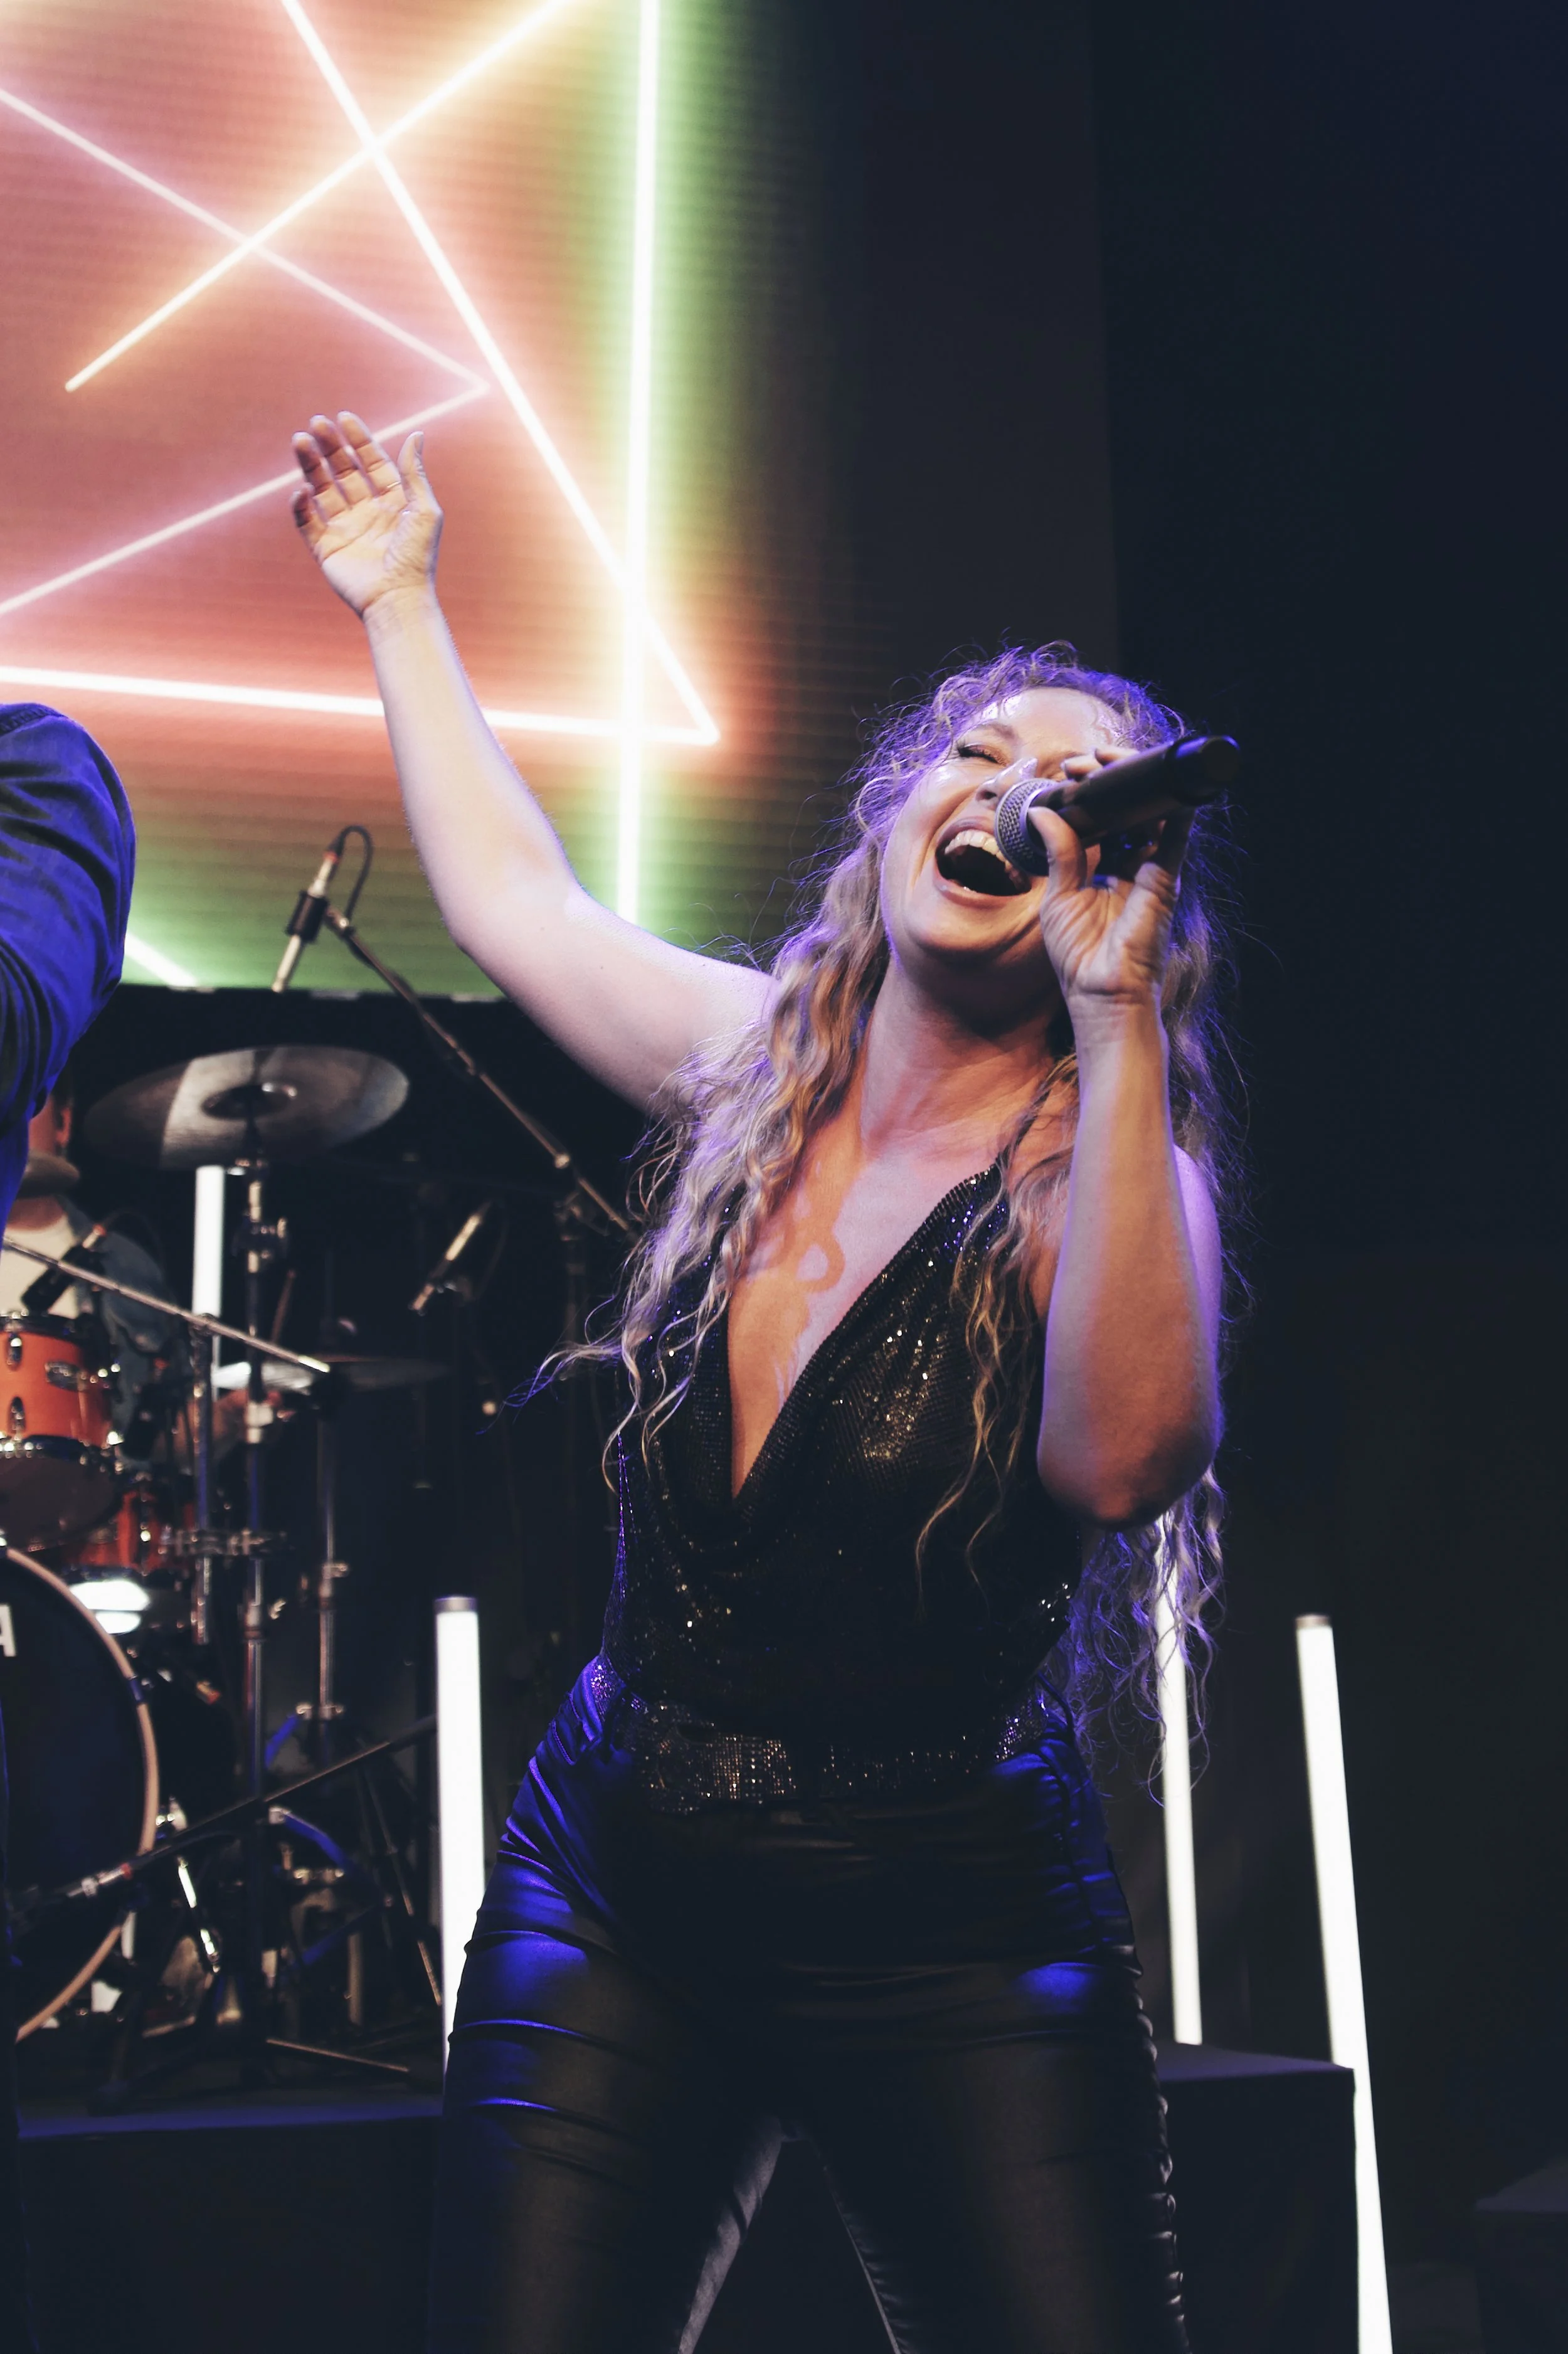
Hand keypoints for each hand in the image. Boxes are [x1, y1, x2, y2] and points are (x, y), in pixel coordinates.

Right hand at [291, 410, 441, 617]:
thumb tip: (417, 433)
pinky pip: (308, 521)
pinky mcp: (326, 548)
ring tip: (299, 441)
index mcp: (392, 502)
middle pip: (343, 471)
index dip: (359, 440)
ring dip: (310, 465)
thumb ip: (414, 473)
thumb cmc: (418, 558)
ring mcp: (345, 529)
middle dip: (329, 447)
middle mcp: (367, 512)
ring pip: (322, 489)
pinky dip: (301, 505)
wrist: (398, 600)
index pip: (371, 463)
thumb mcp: (424, 510)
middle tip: (315, 424)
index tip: (344, 418)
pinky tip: (302, 489)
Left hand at [1026, 750, 1191, 1020]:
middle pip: (1129, 811)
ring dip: (1132, 785)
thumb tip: (1042, 812)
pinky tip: (1163, 779)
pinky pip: (1176, 836)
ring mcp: (1152, 871)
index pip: (1103, 821)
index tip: (1068, 775)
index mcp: (1105, 870)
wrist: (1102, 994)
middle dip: (1109, 782)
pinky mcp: (1165, 880)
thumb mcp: (1059, 897)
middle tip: (1085, 762)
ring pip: (1152, 814)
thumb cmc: (1080, 956)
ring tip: (1106, 763)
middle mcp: (1132, 867)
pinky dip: (1174, 807)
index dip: (1089, 795)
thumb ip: (1058, 853)